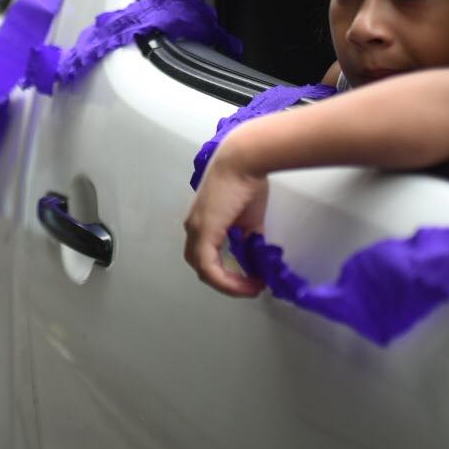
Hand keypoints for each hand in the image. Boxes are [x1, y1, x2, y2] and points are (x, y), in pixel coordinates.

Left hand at [183, 124, 269, 297]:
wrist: (244, 161)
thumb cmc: (246, 181)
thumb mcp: (248, 218)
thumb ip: (247, 239)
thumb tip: (254, 256)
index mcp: (201, 222)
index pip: (206, 256)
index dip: (227, 273)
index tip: (253, 279)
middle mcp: (193, 227)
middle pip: (201, 266)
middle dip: (226, 281)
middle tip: (250, 286)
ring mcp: (195, 229)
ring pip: (203, 269)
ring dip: (227, 284)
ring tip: (251, 287)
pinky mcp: (203, 231)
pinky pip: (209, 267)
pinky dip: (227, 280)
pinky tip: (247, 282)